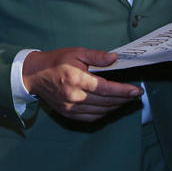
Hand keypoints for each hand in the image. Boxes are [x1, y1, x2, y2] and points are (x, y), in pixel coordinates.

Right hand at [22, 48, 142, 121]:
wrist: (35, 75)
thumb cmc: (57, 61)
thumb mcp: (77, 52)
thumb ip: (97, 56)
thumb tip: (115, 58)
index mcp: (77, 79)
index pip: (106, 88)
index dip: (123, 91)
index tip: (136, 91)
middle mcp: (74, 96)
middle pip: (106, 102)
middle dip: (124, 99)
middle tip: (135, 94)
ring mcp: (71, 108)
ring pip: (100, 111)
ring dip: (116, 107)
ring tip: (126, 100)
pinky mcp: (68, 114)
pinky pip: (91, 118)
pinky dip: (103, 113)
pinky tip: (110, 106)